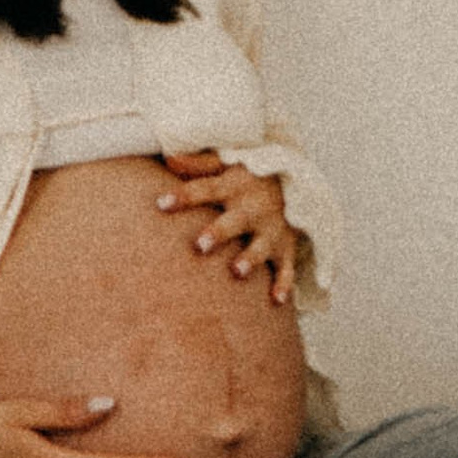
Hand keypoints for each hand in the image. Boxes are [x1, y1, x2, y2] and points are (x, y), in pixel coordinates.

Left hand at [155, 150, 305, 304]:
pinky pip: (287, 267)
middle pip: (235, 220)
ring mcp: (272, 229)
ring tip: (237, 272)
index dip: (184, 196)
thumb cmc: (247, 177)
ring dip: (251, 258)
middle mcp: (253, 208)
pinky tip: (277, 300)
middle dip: (219, 232)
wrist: (296, 183)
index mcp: (233, 186)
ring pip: (262, 245)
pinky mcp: (286, 247)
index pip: (205, 189)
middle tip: (200, 245)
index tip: (161, 204)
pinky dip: (284, 283)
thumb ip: (198, 165)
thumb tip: (168, 157)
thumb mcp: (225, 164)